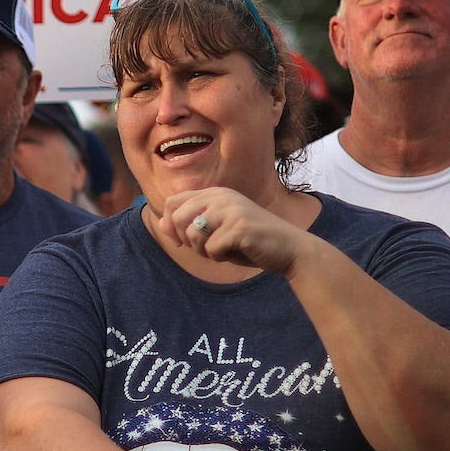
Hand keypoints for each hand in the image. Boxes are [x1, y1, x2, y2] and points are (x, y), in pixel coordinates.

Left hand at [159, 187, 312, 274]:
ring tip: (225, 249)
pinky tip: (238, 251)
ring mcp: (231, 209)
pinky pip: (211, 248)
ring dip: (205, 251)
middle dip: (188, 240)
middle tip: (208, 247)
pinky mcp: (239, 226)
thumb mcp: (216, 230)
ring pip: (193, 235)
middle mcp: (221, 196)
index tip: (182, 240)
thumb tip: (161, 225)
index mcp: (215, 193)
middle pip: (178, 219)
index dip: (170, 225)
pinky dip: (221, 257)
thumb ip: (190, 225)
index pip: (173, 203)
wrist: (289, 248)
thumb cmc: (249, 242)